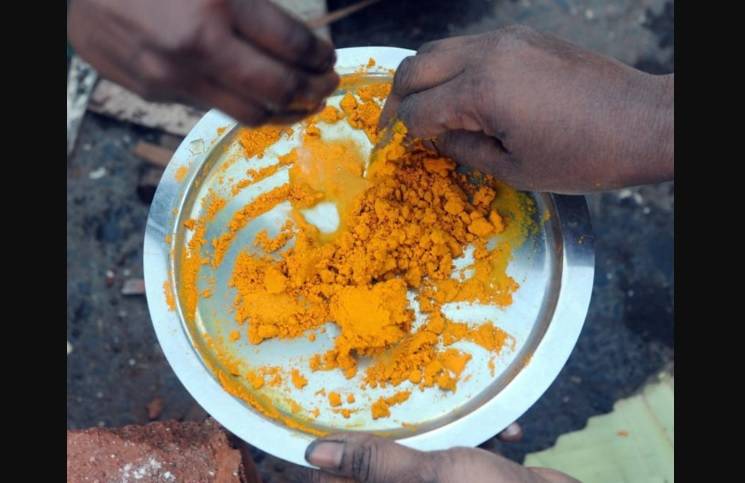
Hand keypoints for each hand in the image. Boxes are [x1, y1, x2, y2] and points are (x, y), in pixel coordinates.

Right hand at [68, 0, 338, 125]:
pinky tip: (251, 97)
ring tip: (300, 103)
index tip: (328, 58)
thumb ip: (249, 4)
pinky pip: (208, 106)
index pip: (290, 44)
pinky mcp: (152, 92)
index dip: (318, 56)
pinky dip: (239, 105)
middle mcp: (197, 48)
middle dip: (312, 91)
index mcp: (217, 5)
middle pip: (277, 89)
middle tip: (326, 87)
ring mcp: (172, 76)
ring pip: (246, 113)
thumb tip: (293, 38)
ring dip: (283, 112)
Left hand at [298, 432, 577, 482]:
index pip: (342, 482)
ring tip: (476, 416)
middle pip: (386, 463)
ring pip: (430, 452)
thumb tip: (315, 454)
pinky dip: (485, 440)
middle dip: (402, 431)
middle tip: (407, 400)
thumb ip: (373, 464)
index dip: (337, 455)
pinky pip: (467, 454)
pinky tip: (509, 434)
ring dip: (452, 429)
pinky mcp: (477, 479)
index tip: (338, 417)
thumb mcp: (429, 477)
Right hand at [380, 26, 672, 193]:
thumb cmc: (584, 156)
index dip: (401, 132)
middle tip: (392, 124)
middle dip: (396, 98)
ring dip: (421, 77)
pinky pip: (470, 45)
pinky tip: (458, 91)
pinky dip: (451, 66)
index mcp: (481, 91)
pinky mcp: (524, 36)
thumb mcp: (515, 170)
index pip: (418, 109)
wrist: (643, 122)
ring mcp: (507, 39)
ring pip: (439, 48)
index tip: (395, 147)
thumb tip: (436, 139)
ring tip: (420, 106)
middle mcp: (487, 54)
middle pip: (415, 67)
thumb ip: (464, 150)